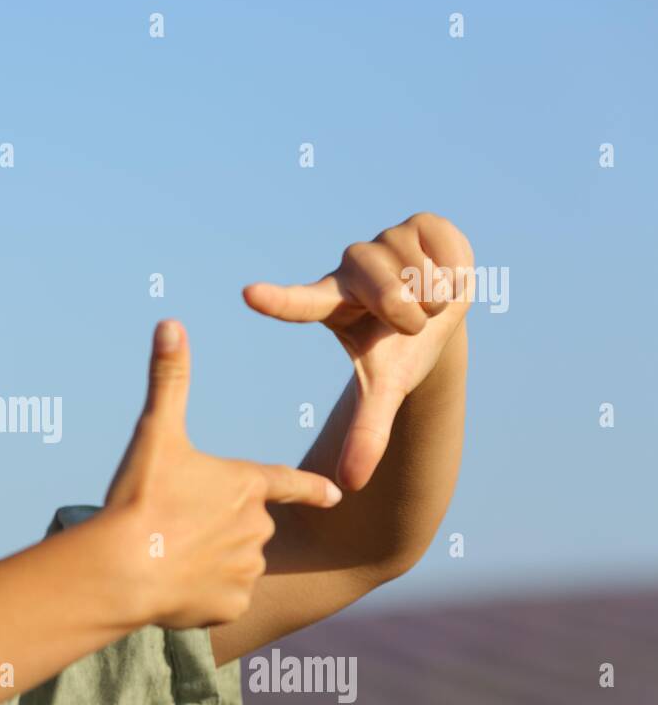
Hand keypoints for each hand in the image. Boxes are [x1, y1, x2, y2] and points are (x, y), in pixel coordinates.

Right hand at [103, 319, 342, 630]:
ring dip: (210, 559)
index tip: (334, 494)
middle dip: (220, 526)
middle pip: (248, 524)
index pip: (291, 484)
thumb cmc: (141, 498)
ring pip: (235, 562)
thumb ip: (168, 379)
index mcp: (246, 485)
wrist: (123, 569)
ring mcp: (247, 568)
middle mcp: (258, 528)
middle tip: (178, 525)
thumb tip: (170, 322)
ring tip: (171, 555)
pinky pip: (222, 597)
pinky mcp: (232, 604)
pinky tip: (175, 586)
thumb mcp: (155, 433)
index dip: (311, 489)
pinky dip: (202, 594)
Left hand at [242, 212, 473, 491]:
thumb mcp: (382, 390)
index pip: (298, 304)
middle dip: (410, 315)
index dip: (277, 300)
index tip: (249, 295)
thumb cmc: (397, 351)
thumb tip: (350, 484)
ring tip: (428, 299)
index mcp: (329, 305)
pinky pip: (444, 248)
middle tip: (411, 321)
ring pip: (418, 273)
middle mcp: (349, 266)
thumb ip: (366, 433)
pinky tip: (444, 273)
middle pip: (387, 294)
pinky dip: (455, 270)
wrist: (441, 315)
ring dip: (435, 296)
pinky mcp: (420, 221)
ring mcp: (383, 239)